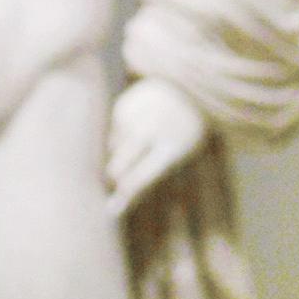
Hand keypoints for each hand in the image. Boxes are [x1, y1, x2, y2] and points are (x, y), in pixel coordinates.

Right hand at [105, 76, 211, 214]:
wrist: (187, 88)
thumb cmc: (183, 133)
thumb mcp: (178, 156)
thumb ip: (147, 179)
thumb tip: (113, 208)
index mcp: (172, 149)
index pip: (140, 179)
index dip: (124, 197)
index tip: (111, 210)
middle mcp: (150, 131)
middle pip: (117, 168)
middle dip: (115, 179)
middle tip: (117, 182)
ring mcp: (135, 117)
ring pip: (111, 151)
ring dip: (119, 155)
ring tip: (141, 144)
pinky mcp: (122, 107)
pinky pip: (111, 133)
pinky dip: (120, 137)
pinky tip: (137, 128)